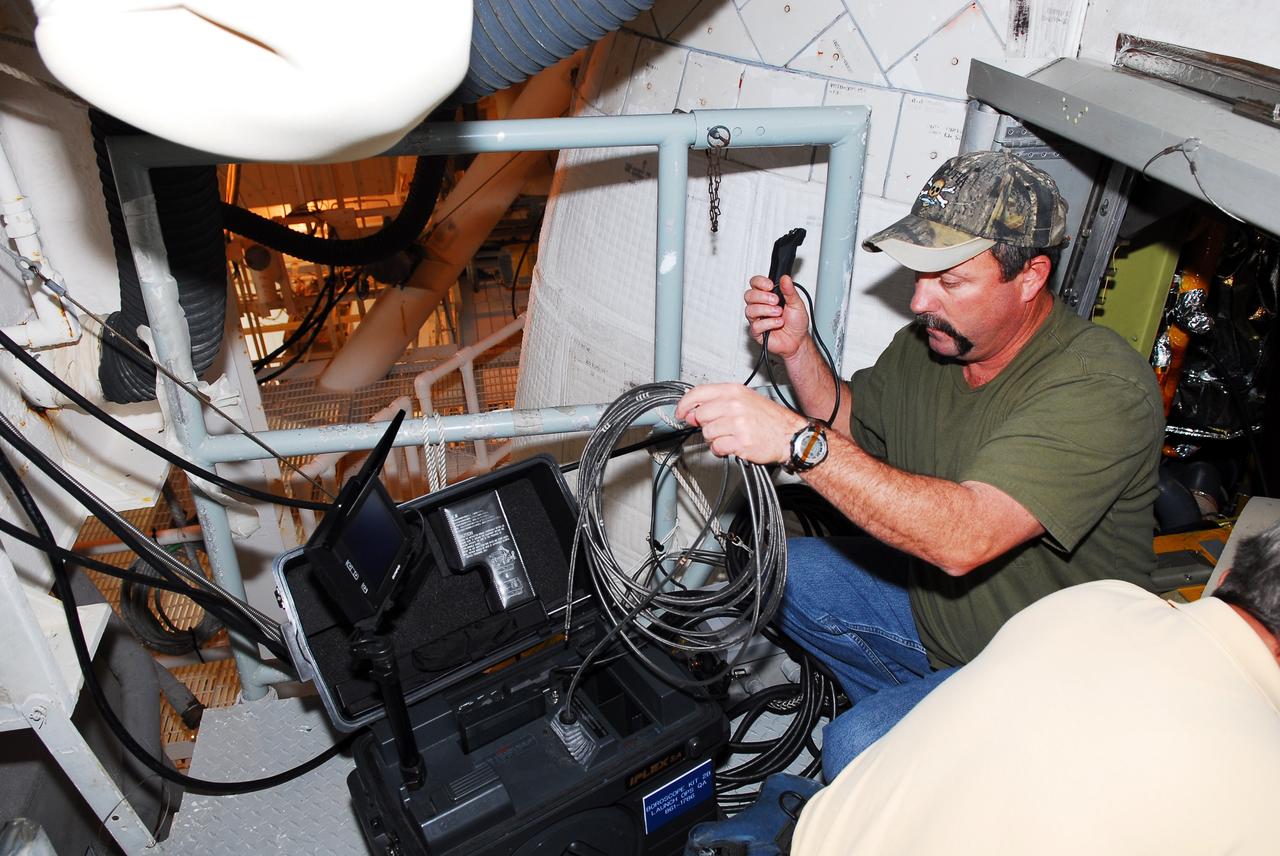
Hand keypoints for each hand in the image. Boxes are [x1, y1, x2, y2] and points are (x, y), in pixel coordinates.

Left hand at [675, 384, 806, 464]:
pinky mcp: (741, 441)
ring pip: (707, 433)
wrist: (790, 435)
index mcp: (734, 391)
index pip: (698, 393)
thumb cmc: (769, 419)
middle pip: (700, 415)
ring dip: (714, 439)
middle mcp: (735, 405)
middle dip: (704, 425)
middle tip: (717, 428)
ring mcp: (738, 423)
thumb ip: (717, 403)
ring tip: (729, 437)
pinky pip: (717, 447)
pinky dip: (721, 450)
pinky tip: (733, 446)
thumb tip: (692, 412)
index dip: (684, 404)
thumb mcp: (744, 400)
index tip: (680, 413)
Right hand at [745, 274, 809, 359]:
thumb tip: (785, 278)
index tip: (770, 286)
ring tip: (779, 314)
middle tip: (776, 301)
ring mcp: (757, 319)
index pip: (755, 283)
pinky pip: (755, 325)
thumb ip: (790, 290)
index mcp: (767, 296)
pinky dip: (769, 324)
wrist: (798, 340)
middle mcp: (760, 306)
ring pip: (750, 310)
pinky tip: (778, 324)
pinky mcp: (757, 332)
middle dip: (763, 297)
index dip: (760, 282)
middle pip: (748, 295)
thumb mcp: (797, 303)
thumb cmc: (796, 323)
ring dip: (766, 310)